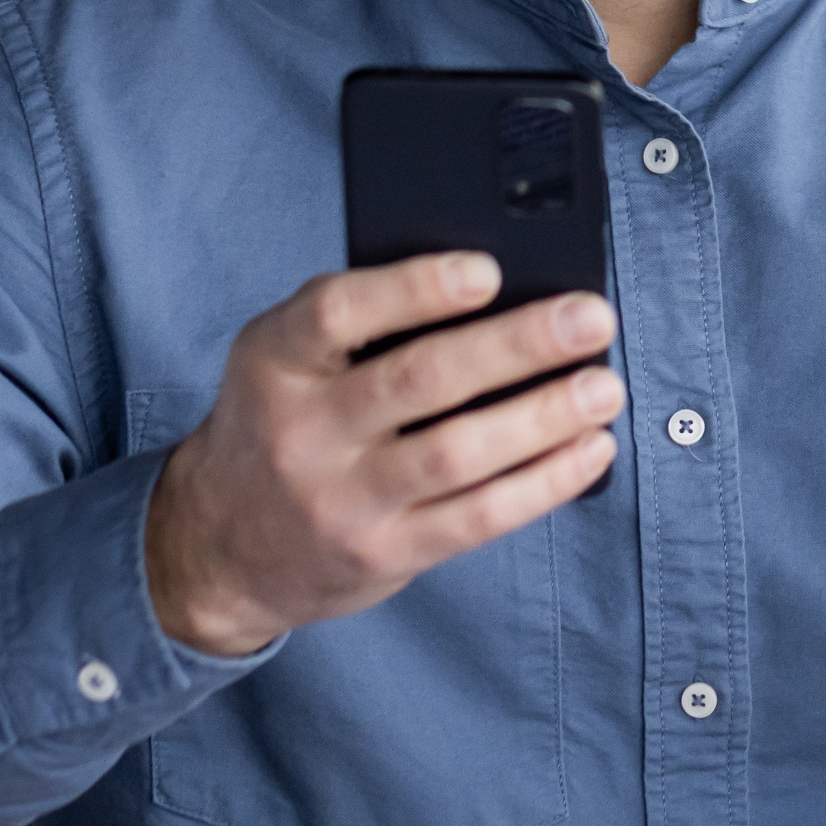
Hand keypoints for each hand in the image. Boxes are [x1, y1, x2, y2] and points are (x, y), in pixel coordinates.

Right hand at [144, 253, 622, 657]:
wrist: (222, 545)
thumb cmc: (283, 421)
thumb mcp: (287, 359)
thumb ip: (363, 320)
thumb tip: (498, 289)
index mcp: (274, 361)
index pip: (337, 313)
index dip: (415, 289)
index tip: (489, 272)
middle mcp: (301, 432)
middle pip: (421, 380)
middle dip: (518, 345)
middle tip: (591, 319)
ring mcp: (342, 500)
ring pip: (457, 453)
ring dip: (544, 417)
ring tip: (604, 387)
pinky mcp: (384, 554)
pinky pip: (477, 518)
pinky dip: (543, 482)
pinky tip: (588, 450)